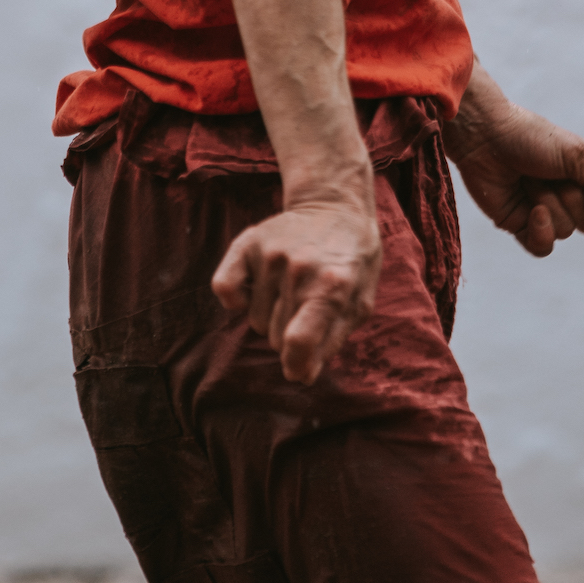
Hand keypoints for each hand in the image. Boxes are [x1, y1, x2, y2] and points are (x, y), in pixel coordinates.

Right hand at [211, 198, 381, 384]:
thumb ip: (332, 341)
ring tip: (291, 292)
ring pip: (255, 319)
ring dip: (271, 316)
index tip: (298, 370)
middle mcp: (298, 269)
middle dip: (290, 336)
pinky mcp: (248, 241)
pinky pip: (224, 288)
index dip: (296, 367)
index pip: (299, 341)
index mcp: (332, 287)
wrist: (335, 208)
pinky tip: (254, 293)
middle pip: (276, 336)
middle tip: (307, 311)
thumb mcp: (359, 304)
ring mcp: (271, 254)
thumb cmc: (352, 264)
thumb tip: (301, 375)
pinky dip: (234, 300)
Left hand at [444, 64, 583, 257]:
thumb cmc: (530, 137)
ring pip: (567, 232)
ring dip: (549, 205)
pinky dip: (540, 232)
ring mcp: (544, 211)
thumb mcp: (576, 156)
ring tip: (529, 181)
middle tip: (551, 177)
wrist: (484, 136)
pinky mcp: (520, 224)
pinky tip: (531, 211)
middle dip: (572, 201)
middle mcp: (567, 195)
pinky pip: (543, 248)